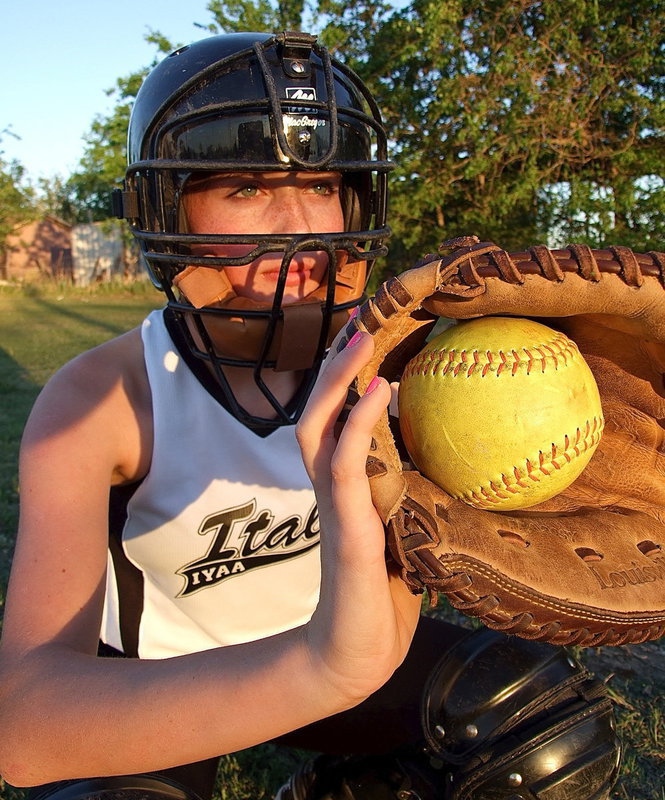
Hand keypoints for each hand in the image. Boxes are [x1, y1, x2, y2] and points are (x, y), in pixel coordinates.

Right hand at [296, 330, 420, 705]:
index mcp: (344, 488)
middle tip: (360, 324)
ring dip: (336, 381)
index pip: (333, 421)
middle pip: (315, 412)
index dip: (342, 382)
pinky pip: (346, 464)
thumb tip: (459, 465)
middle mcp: (330, 488)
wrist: (354, 656)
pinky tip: (381, 391)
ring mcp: (334, 505)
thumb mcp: (405, 535)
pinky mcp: (346, 528)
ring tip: (362, 340)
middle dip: (332, 367)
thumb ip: (415, 499)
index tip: (368, 341)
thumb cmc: (383, 596)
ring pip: (318, 427)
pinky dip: (358, 422)